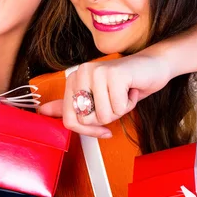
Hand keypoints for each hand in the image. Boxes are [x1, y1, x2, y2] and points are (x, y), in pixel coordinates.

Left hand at [39, 53, 173, 137]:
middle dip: (108, 118)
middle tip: (117, 100)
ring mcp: (97, 72)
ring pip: (104, 116)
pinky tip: (132, 89)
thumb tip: (42, 111)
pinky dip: (130, 104)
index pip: (70, 119)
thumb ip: (70, 104)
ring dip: (121, 110)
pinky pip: (119, 108)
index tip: (103, 130)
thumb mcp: (96, 98)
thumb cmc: (126, 84)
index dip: (88, 131)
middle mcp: (82, 72)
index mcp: (74, 79)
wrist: (154, 66)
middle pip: (86, 120)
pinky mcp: (114, 75)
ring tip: (125, 93)